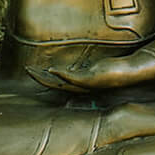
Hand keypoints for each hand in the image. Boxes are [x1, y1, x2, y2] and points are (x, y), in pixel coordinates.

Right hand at [28, 51, 150, 91]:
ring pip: (61, 83)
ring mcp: (84, 84)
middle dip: (40, 78)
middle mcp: (80, 87)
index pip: (57, 83)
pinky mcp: (90, 79)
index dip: (44, 78)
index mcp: (79, 84)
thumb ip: (84, 70)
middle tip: (27, 71)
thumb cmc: (112, 71)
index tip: (33, 71)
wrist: (127, 73)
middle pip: (55, 84)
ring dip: (47, 77)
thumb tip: (75, 67)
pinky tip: (52, 69)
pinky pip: (73, 78)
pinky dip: (62, 74)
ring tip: (34, 71)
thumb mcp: (95, 69)